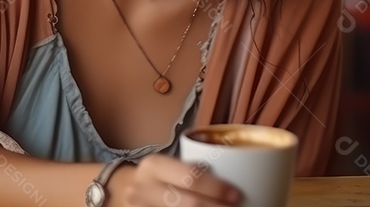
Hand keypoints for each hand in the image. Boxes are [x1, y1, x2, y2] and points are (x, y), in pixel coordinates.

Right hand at [112, 153, 241, 206]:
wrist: (125, 192)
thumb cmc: (159, 178)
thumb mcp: (170, 166)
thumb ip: (195, 170)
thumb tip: (244, 177)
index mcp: (155, 166)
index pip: (191, 177)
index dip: (217, 188)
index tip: (237, 195)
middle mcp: (143, 189)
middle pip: (188, 204)